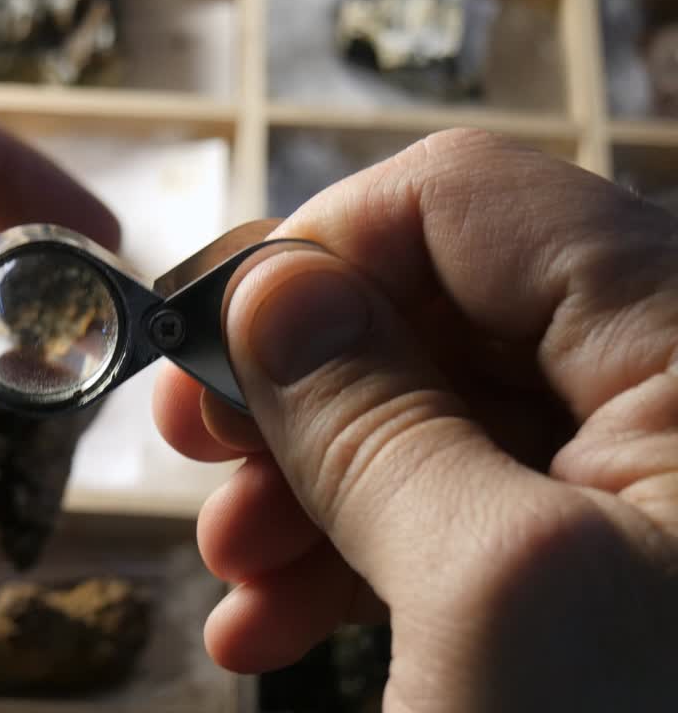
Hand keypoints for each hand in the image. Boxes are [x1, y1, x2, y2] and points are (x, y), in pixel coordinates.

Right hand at [154, 129, 677, 710]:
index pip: (478, 204)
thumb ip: (369, 419)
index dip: (325, 250)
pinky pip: (454, 508)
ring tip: (231, 567)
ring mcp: (643, 488)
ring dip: (308, 484)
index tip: (211, 338)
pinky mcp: (602, 562)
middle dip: (300, 386)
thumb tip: (263, 288)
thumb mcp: (485, 595)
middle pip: (443, 312)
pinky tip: (271, 619)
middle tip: (191, 445)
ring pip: (433, 417)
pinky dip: (353, 552)